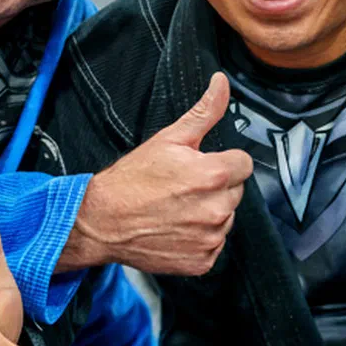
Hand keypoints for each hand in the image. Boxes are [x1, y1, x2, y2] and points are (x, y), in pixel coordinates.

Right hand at [58, 73, 255, 275]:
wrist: (101, 222)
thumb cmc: (131, 180)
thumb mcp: (168, 139)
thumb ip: (204, 112)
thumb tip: (222, 83)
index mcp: (212, 175)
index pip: (243, 164)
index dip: (222, 161)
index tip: (200, 166)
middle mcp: (216, 210)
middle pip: (235, 191)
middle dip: (216, 186)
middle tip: (183, 187)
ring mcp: (210, 239)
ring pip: (226, 218)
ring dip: (209, 213)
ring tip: (177, 208)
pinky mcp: (201, 262)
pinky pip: (214, 245)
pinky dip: (200, 239)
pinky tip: (176, 228)